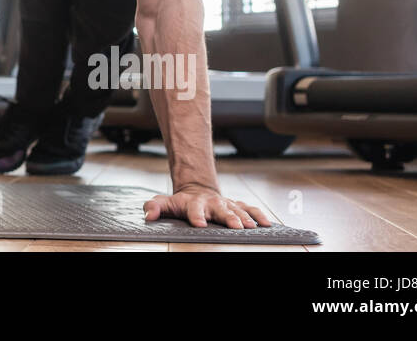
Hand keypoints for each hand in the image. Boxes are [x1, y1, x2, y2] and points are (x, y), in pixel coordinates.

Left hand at [143, 184, 271, 229]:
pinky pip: (250, 209)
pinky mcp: (237, 206)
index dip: (196, 216)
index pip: (194, 209)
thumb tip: (148, 215)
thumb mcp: (165, 203)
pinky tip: (267, 224)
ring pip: (237, 210)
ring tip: (251, 226)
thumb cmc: (180, 202)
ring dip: (245, 218)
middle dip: (228, 217)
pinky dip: (259, 215)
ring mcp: (226, 204)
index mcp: (194, 203)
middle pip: (220, 210)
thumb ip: (154, 207)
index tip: (199, 224)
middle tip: (235, 226)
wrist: (197, 190)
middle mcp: (212, 203)